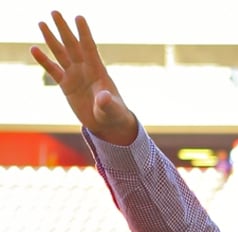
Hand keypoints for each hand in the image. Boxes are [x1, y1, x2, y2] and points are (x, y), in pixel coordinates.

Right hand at [30, 12, 136, 144]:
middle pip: (72, 45)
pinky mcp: (66, 85)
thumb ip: (107, 103)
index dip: (84, 33)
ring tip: (41, 23)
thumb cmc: (114, 115)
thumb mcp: (111, 109)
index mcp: (98, 71)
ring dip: (51, 39)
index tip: (79, 17)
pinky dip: (44, 60)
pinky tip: (34, 49)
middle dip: (64, 29)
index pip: (90, 48)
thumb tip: (103, 97)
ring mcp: (75, 75)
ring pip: (61, 53)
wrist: (107, 124)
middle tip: (54, 12)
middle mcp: (85, 69)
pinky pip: (53, 70)